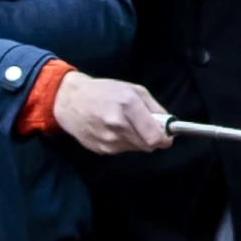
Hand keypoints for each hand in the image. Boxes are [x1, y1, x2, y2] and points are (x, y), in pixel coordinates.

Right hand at [48, 75, 172, 155]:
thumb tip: (170, 126)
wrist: (69, 100)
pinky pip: (121, 150)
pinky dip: (122, 142)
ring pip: (135, 149)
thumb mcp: (134, 90)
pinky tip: (111, 129)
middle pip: (147, 146)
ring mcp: (107, 140)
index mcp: (128, 106)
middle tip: (143, 126)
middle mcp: (117, 125)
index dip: (164, 140)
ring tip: (123, 124)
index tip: (166, 137)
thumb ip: (155, 109)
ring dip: (135, 139)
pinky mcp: (100, 150)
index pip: (154, 137)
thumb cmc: (104, 91)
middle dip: (150, 138)